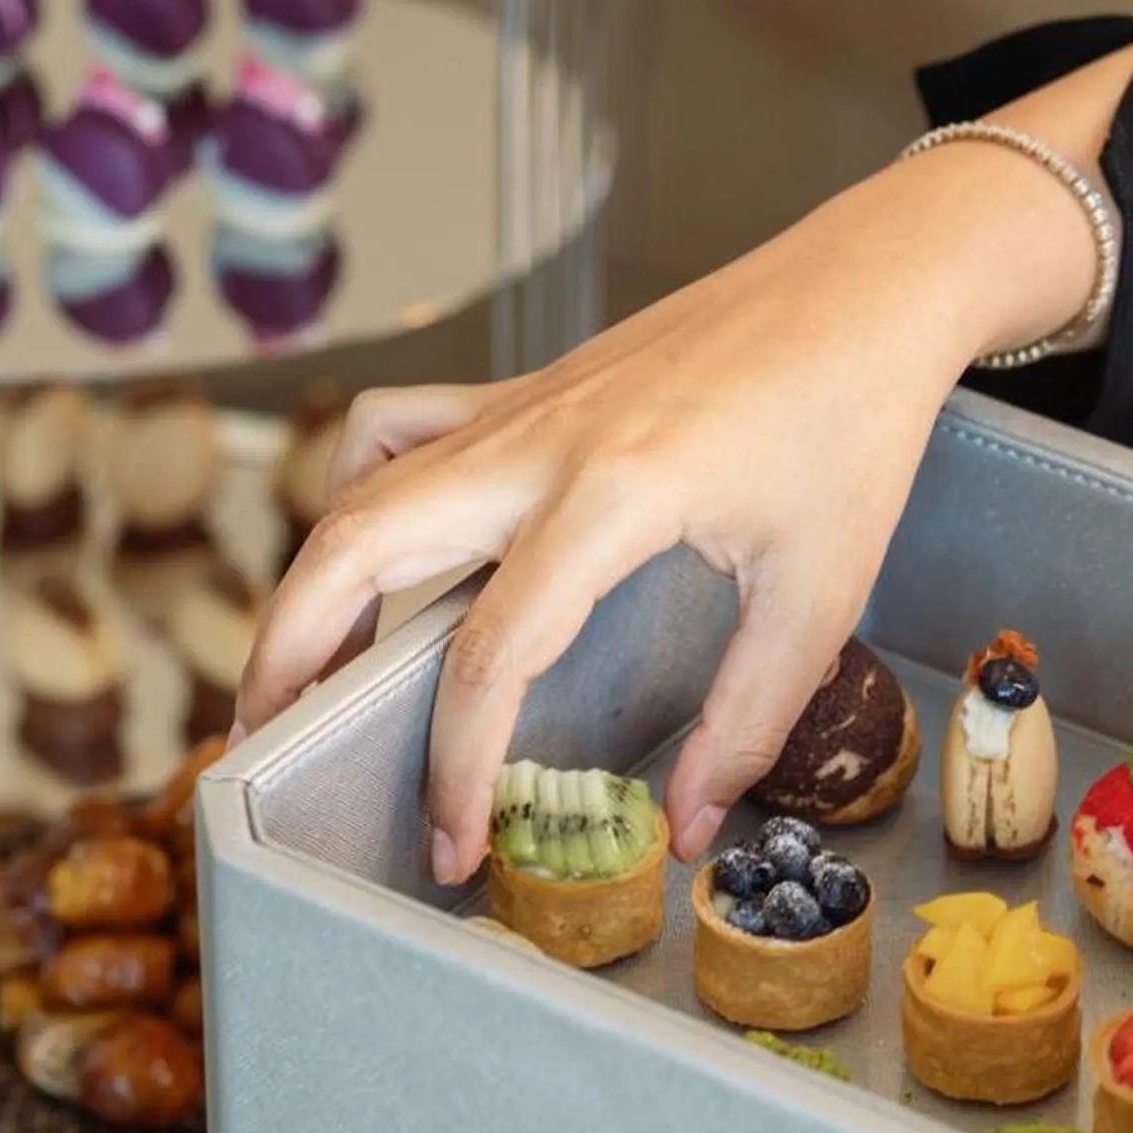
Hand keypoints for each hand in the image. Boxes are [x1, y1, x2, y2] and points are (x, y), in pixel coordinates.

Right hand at [238, 48, 1132, 883]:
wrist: (863, 287)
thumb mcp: (822, 593)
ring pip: (359, 487)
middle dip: (290, 658)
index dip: (455, 768)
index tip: (454, 845)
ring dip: (307, 580)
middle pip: (357, 550)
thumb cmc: (853, 427)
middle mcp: (537, 442)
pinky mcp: (523, 390)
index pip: (488, 656)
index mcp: (612, 496)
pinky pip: (398, 428)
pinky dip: (357, 486)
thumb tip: (688, 824)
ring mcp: (518, 406)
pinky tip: (376, 548)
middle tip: (268, 748)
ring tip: (296, 672)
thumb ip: (749, 719)